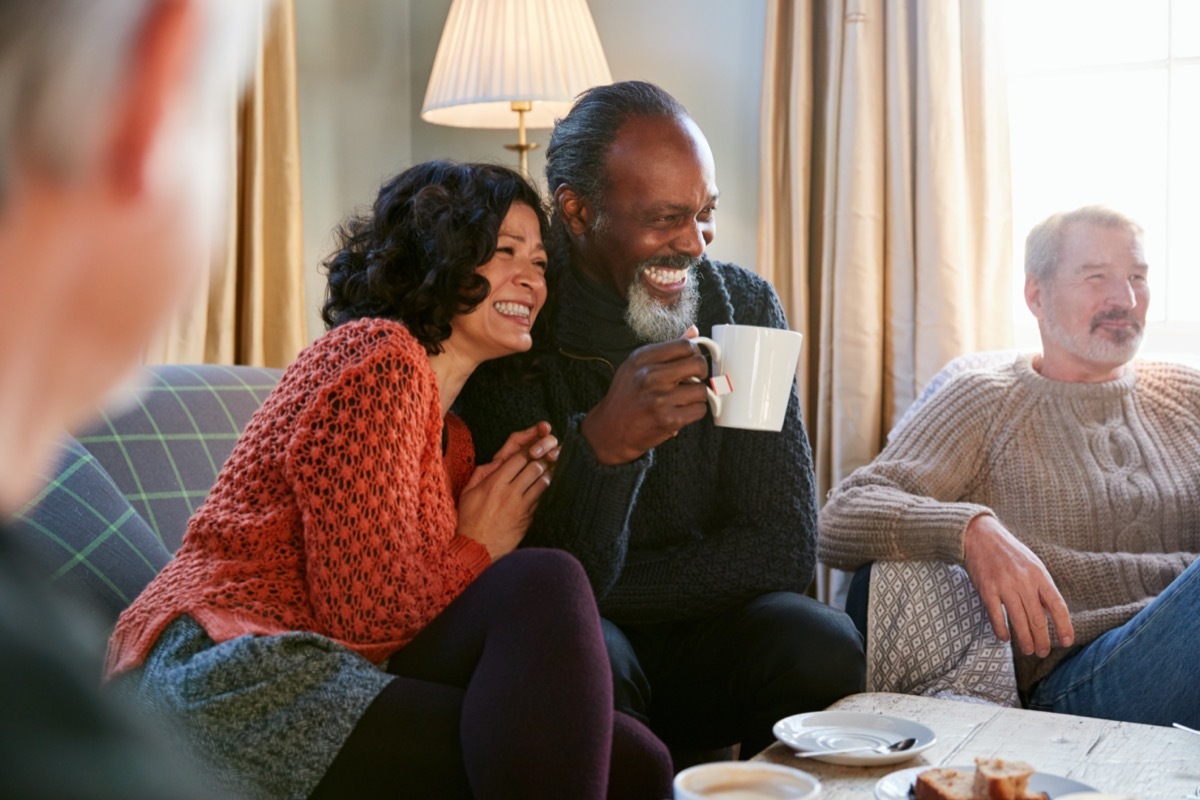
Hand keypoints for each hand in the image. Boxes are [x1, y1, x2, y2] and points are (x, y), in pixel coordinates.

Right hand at [457, 422, 557, 559]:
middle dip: (539, 461)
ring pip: (542, 483)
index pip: (518, 459)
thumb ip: (482, 473)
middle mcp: (510, 493)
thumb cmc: (469, 520)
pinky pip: (541, 500)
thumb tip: (497, 461)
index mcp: (495, 483)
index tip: (529, 451)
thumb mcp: (468, 492)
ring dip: (546, 475)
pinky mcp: (528, 519)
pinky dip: (543, 492)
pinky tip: (543, 489)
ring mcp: (521, 507)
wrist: (476, 549)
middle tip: (541, 459)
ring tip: (545, 472)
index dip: (526, 452)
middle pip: (534, 468)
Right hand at [581, 325, 710, 463]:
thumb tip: (693, 330)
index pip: (684, 345)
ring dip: (696, 396)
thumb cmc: (626, 396)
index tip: (691, 361)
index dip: (694, 353)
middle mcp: (650, 376)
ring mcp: (659, 399)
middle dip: (701, 372)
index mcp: (642, 358)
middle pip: (698, 364)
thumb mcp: (637, 366)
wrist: (610, 430)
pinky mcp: (668, 420)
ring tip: (682, 398)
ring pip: (701, 390)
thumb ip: (666, 350)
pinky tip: (681, 411)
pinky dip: (694, 412)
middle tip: (693, 379)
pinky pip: (699, 410)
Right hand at [962, 513, 1074, 656]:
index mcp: (1040, 575)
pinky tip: (1005, 638)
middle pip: (1038, 619)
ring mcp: (1004, 585)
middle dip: (1042, 640)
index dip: (1064, 626)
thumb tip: (1053, 614)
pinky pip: (996, 616)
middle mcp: (1024, 581)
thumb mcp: (1033, 565)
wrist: (981, 536)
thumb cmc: (1010, 553)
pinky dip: (1001, 630)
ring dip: (1024, 640)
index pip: (1057, 605)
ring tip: (1028, 650)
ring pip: (1018, 621)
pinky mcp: (987, 589)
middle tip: (1042, 652)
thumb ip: (1042, 587)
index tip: (1066, 641)